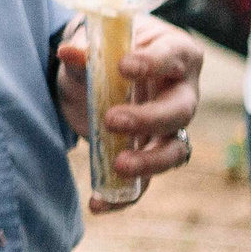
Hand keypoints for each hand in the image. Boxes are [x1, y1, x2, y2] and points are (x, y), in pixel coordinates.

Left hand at [54, 14, 202, 212]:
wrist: (98, 73)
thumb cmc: (106, 54)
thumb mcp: (94, 47)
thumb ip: (85, 53)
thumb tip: (68, 52)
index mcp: (176, 53)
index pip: (173, 57)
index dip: (153, 63)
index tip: (124, 67)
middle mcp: (182, 92)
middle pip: (180, 111)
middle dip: (149, 118)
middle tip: (113, 119)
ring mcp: (171, 128)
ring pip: (175, 150)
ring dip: (149, 161)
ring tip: (119, 166)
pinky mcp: (150, 154)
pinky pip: (148, 180)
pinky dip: (126, 195)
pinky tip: (99, 203)